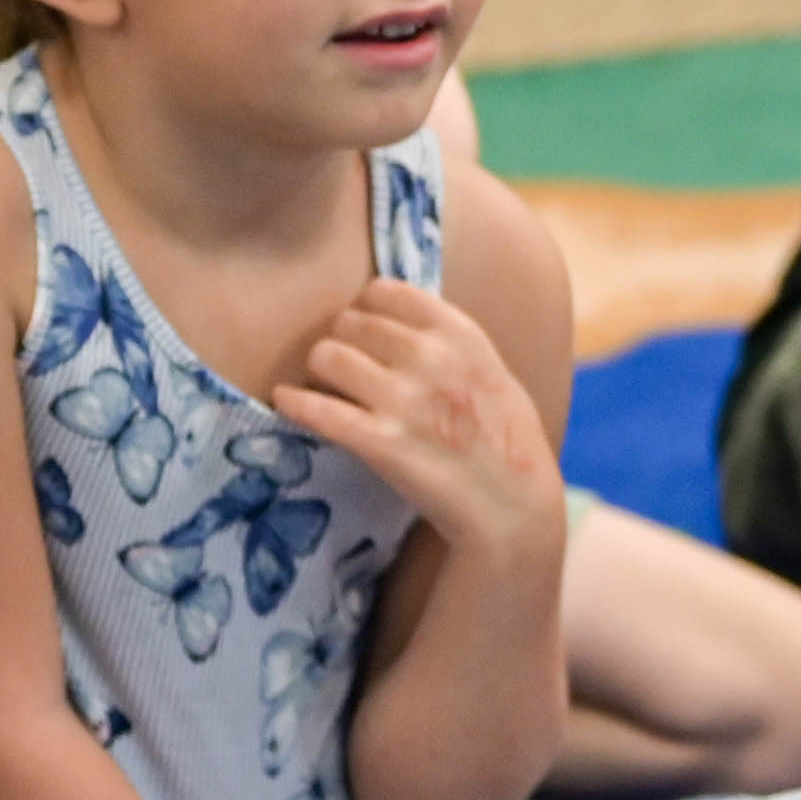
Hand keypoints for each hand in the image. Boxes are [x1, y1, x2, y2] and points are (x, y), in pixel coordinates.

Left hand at [275, 280, 563, 578]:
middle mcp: (431, 358)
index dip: (366, 310)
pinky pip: (317, 409)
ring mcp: (405, 401)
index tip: (363, 331)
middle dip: (341, 343)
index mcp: (460, 333)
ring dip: (319, 371)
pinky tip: (286, 402)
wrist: (514, 508)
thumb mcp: (492, 372)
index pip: (385, 291)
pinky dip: (294, 402)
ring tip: (323, 387)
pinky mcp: (381, 443)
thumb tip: (395, 317)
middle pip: (350, 322)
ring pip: (327, 356)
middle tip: (342, 370)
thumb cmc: (506, 442)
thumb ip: (448, 342)